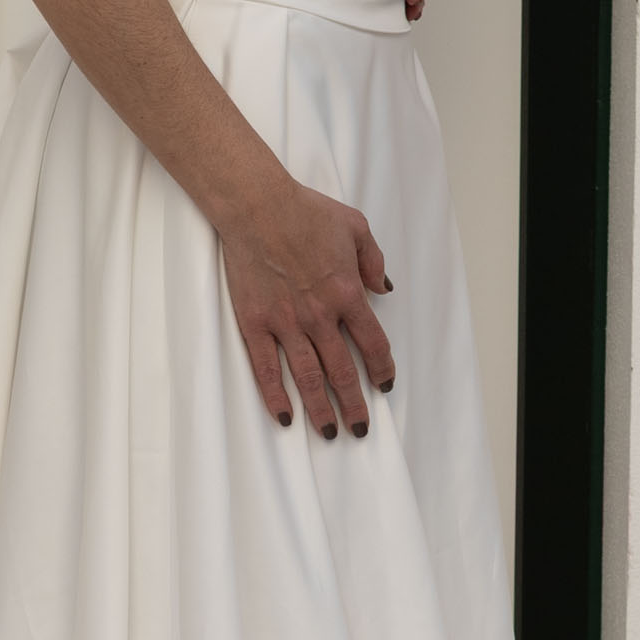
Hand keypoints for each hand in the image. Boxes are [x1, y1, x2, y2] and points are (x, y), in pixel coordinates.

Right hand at [218, 175, 394, 435]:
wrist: (257, 206)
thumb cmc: (305, 211)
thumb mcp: (355, 226)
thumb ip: (373, 261)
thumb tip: (383, 289)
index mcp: (347, 292)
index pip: (373, 344)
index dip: (381, 370)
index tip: (384, 386)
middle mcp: (320, 315)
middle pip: (343, 371)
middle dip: (354, 404)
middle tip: (360, 429)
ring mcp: (286, 323)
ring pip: (308, 377)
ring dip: (321, 409)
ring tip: (329, 432)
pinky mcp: (255, 323)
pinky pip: (267, 367)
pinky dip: (275, 394)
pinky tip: (284, 415)